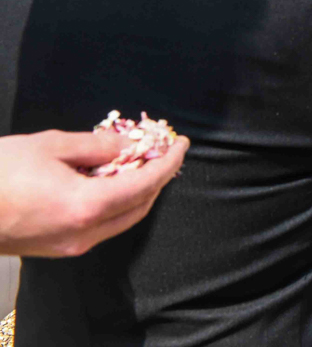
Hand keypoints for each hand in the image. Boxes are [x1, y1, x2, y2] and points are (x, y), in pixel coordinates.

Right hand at [0, 127, 188, 256]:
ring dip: (137, 191)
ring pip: (122, 219)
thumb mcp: (51, 145)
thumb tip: (129, 144)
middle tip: (162, 150)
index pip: (146, 184)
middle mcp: (83, 234)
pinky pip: (100, 226)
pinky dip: (114, 203)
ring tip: (139, 161)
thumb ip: (97, 146)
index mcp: (86, 207)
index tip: (180, 143)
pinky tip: (109, 180)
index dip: (169, 161)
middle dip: (157, 177)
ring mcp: (69, 246)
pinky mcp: (55, 249)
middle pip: (140, 206)